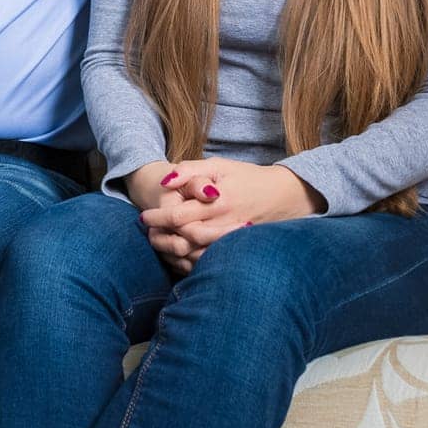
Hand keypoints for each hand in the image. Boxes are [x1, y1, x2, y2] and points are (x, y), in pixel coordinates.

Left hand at [135, 158, 324, 273]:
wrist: (283, 196)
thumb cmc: (246, 177)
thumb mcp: (218, 165)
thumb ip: (189, 171)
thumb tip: (164, 182)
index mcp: (219, 201)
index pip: (179, 215)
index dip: (157, 218)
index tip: (143, 217)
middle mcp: (226, 224)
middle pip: (185, 239)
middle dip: (162, 237)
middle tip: (147, 232)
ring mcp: (232, 241)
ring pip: (195, 255)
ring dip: (172, 251)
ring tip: (158, 242)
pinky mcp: (237, 251)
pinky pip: (209, 262)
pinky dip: (190, 261)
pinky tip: (178, 254)